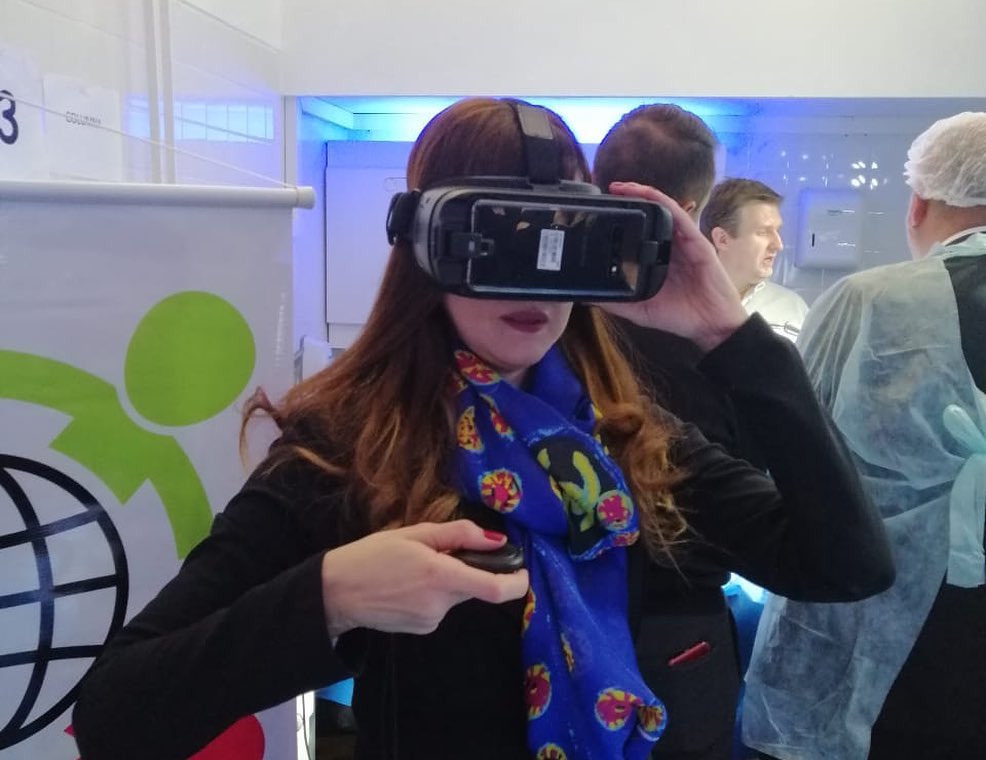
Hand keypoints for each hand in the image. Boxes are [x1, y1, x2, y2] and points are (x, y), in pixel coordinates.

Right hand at [320, 520, 528, 636]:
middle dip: (467, 570)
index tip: (523, 571)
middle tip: (438, 552)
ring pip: (456, 596)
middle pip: (473, 587)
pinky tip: (407, 586)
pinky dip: (434, 594)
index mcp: (441, 576)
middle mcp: (441, 604)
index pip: (495, 590)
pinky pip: (441, 607)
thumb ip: (459, 534)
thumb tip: (497, 539)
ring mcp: (432, 620)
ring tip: (414, 568)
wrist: (336, 593)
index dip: (517, 583)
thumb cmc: (372, 556)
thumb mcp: (415, 533)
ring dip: (447, 581)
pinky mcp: (423, 629)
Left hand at [599, 182, 748, 351]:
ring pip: (662, 209)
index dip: (623, 218)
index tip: (601, 210)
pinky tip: (647, 194)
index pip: (639, 231)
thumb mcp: (639, 309)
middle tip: (608, 191)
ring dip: (643, 194)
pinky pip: (678, 216)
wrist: (710, 325)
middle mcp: (670, 245)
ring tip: (621, 187)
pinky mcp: (696, 241)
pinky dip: (663, 202)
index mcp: (657, 257)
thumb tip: (588, 298)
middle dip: (630, 199)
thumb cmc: (679, 315)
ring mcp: (684, 241)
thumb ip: (616, 301)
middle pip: (650, 215)